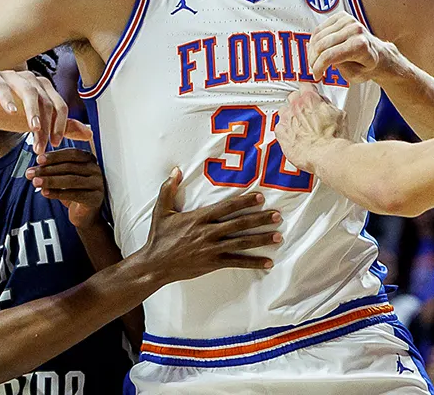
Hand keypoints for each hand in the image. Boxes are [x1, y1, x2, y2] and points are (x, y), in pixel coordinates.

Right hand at [0, 69, 89, 150]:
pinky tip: (10, 111)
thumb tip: (89, 133)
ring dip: (32, 111)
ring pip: (28, 91)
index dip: (60, 125)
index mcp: (42, 89)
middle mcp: (30, 79)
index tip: (55, 145)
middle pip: (46, 100)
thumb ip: (60, 127)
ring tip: (32, 128)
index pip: (59, 106)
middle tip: (41, 145)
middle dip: (46, 124)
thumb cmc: (2, 111)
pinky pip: (2, 85)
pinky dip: (7, 97)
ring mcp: (11, 76)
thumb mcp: (32, 124)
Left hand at [25, 147, 104, 227]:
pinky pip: (74, 194)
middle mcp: (95, 169)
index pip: (72, 154)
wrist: (85, 214)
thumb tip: (33, 169)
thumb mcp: (64, 177)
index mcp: (89, 159)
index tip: (38, 159)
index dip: (54, 156)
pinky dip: (57, 193)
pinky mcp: (95, 198)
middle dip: (47, 170)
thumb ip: (53, 170)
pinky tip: (45, 193)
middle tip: (31, 173)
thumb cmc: (74, 192)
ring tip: (35, 182)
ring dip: (50, 181)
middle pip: (69, 167)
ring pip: (71, 180)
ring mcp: (97, 184)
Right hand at [134, 168, 280, 283]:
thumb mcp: (160, 210)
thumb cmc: (159, 237)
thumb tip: (175, 170)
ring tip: (278, 236)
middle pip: (239, 224)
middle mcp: (208, 233)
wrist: (155, 264)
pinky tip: (268, 262)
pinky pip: (236, 263)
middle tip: (277, 215)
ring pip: (241, 243)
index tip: (260, 197)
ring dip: (261, 239)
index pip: (226, 207)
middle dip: (260, 219)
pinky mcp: (212, 264)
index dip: (244, 201)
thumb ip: (168, 189)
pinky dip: (253, 263)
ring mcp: (212, 249)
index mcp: (198, 218)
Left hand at [275, 84, 347, 172]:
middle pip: (292, 98)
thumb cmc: (334, 138)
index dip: (308, 91)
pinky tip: (294, 137)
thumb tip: (325, 105)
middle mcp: (296, 106)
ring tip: (301, 127)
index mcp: (310, 98)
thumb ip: (328, 105)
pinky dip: (285, 131)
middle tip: (307, 113)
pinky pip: (280, 128)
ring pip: (284, 112)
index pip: (304, 86)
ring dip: (291, 117)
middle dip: (299, 104)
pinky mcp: (281, 134)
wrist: (327, 155)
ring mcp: (287, 119)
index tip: (310, 95)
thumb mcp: (339, 114)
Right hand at [307, 12, 398, 83]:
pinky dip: (315, 40)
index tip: (317, 75)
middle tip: (314, 69)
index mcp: (360, 45)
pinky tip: (318, 49)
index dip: (318, 67)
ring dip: (312, 51)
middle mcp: (355, 30)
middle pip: (321, 46)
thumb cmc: (367, 65)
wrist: (376, 52)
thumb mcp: (355, 76)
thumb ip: (339, 68)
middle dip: (313, 60)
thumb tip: (323, 59)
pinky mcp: (342, 16)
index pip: (328, 56)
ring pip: (318, 36)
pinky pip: (320, 29)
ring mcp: (348, 21)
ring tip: (315, 60)